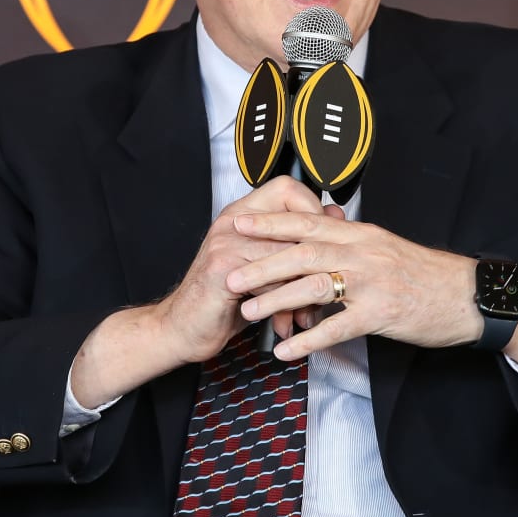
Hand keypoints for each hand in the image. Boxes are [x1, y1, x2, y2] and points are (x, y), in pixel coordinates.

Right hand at [70, 176, 331, 406]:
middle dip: (316, 253)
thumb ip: (293, 243)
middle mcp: (234, 222)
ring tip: (309, 312)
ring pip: (287, 252)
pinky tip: (286, 321)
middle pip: (292, 216)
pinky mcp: (223, 268)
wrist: (183, 327)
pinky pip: (270, 278)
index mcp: (244, 215)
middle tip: (327, 279)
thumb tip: (334, 217)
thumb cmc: (225, 299)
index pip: (288, 188)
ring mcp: (226, 242)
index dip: (313, 210)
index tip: (326, 240)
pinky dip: (285, 303)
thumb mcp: (264, 268)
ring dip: (304, 287)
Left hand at [225, 212, 482, 359]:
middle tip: (229, 274)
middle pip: (302, 252)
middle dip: (262, 262)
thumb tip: (322, 246)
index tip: (242, 223)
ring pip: (313, 286)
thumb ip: (354, 246)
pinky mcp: (382, 312)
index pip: (309, 222)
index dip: (273, 222)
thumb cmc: (427, 276)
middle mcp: (363, 252)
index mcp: (361, 234)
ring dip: (276, 300)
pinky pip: (337, 327)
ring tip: (247, 312)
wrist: (469, 295)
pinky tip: (286, 351)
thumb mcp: (387, 250)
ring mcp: (372, 282)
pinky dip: (308, 339)